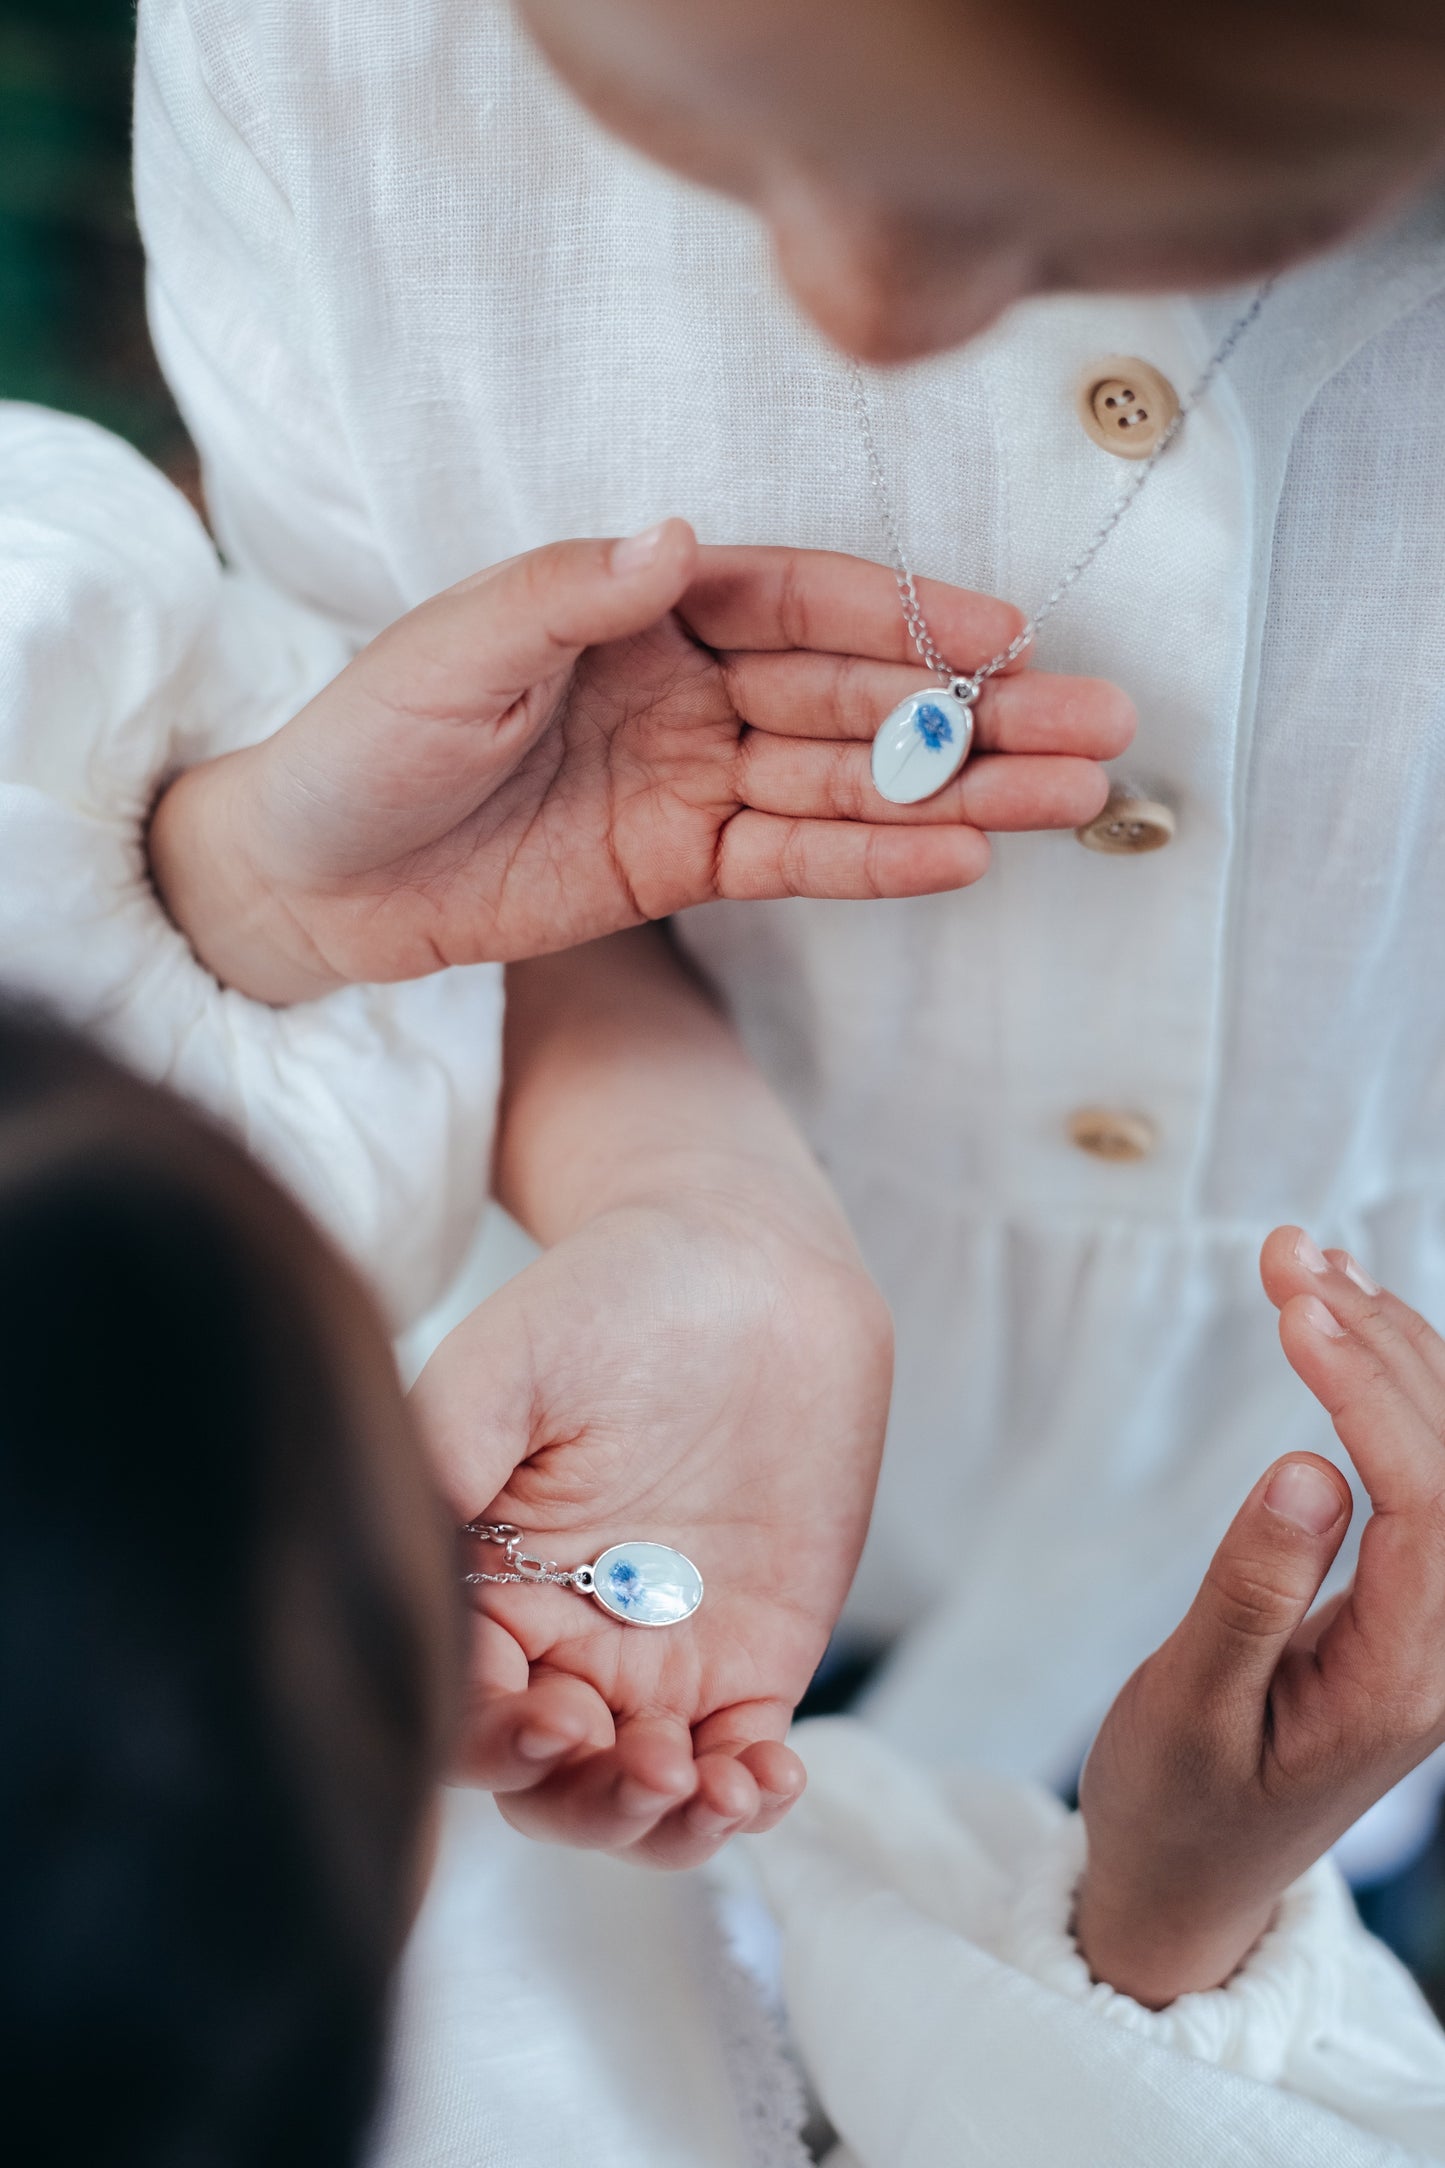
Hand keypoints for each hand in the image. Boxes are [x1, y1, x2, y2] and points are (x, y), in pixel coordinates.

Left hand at [148, 523, 1132, 1001]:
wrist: (306, 880)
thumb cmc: (363, 739)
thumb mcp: (452, 653)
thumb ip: (571, 595)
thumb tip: (680, 537)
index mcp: (640, 608)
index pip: (798, 601)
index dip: (905, 614)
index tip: (1011, 632)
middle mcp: (686, 687)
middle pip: (855, 693)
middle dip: (975, 709)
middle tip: (1099, 724)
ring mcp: (692, 781)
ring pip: (849, 783)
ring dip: (960, 791)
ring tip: (1074, 799)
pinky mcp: (678, 868)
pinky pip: (795, 863)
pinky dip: (876, 862)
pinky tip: (966, 857)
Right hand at [410, 1187, 890, 1868]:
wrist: (750, 1262)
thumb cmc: (612, 1296)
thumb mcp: (507, 1364)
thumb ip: (442, 1461)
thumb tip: (398, 1565)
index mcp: (475, 1584)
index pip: (458, 1703)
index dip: (491, 1734)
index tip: (544, 1709)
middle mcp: (554, 1640)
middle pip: (538, 1779)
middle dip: (577, 1798)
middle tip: (632, 1757)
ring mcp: (652, 1661)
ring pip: (634, 1798)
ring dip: (659, 1825)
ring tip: (703, 1785)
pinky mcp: (748, 1661)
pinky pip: (737, 1762)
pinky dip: (747, 1797)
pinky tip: (767, 1781)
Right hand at [1076, 1225, 1444, 2006]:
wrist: (1193, 1882)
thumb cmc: (1177, 1803)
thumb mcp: (1187, 1709)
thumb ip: (1249, 1595)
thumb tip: (1307, 1468)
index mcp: (1404, 1680)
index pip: (1425, 1503)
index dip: (1368, 1393)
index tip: (1293, 1310)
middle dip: (1376, 1339)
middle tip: (1284, 1253)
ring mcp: (1440, 1620)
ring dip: (1386, 1343)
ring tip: (1301, 1260)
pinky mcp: (1415, 1596)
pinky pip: (1427, 1469)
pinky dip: (1388, 1381)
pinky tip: (1342, 1318)